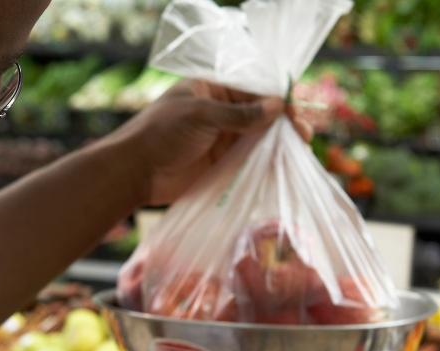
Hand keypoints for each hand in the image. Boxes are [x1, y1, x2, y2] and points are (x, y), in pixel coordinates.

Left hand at [111, 80, 312, 205]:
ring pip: (259, 138)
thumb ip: (240, 114)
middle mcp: (221, 111)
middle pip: (261, 113)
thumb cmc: (161, 133)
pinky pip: (251, 161)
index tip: (295, 110)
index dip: (277, 97)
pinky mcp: (222, 164)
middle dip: (284, 122)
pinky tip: (284, 166)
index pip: (253, 88)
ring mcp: (223, 139)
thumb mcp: (201, 115)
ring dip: (280, 143)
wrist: (135, 172)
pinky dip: (269, 163)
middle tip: (304, 134)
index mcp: (213, 88)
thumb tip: (278, 105)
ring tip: (301, 149)